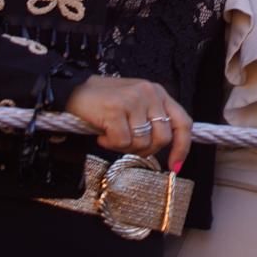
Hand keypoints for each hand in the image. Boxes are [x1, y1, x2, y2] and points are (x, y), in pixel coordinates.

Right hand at [65, 77, 192, 170]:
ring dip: (125, 147)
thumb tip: (170, 148)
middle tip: (127, 145)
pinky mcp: (116, 109)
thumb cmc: (105, 102)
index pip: (183, 122)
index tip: (175, 165)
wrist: (73, 90)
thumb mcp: (137, 105)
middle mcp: (150, 93)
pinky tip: (103, 135)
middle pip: (162, 138)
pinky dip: (111, 144)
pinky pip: (122, 142)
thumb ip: (153, 120)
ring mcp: (133, 100)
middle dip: (145, 150)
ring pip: (142, 143)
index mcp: (158, 93)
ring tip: (112, 136)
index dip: (182, 147)